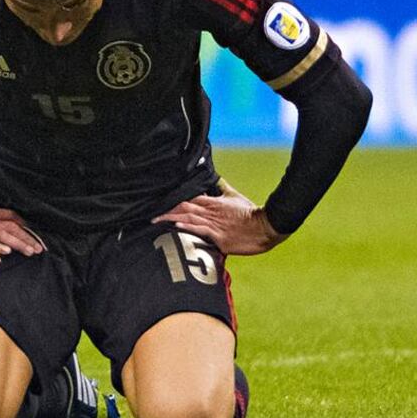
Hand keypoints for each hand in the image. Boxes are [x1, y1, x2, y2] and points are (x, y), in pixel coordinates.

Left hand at [152, 179, 288, 255]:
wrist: (266, 226)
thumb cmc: (251, 213)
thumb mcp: (234, 196)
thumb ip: (221, 188)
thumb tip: (213, 179)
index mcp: (213, 203)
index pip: (189, 198)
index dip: (172, 200)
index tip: (158, 201)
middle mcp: (210, 212)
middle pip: (184, 208)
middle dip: (166, 210)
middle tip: (150, 213)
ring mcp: (214, 225)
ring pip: (188, 218)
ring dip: (171, 219)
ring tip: (156, 220)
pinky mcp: (220, 238)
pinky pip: (201, 230)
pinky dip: (188, 227)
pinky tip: (176, 226)